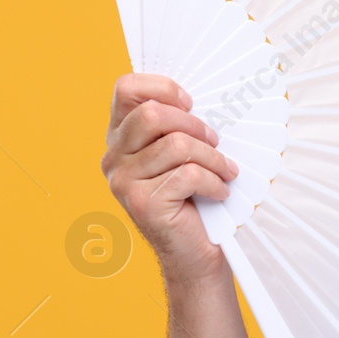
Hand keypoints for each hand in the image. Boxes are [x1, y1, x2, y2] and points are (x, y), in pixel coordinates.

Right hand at [100, 73, 239, 287]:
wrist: (193, 250)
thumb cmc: (193, 194)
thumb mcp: (183, 152)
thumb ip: (178, 124)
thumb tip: (207, 94)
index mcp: (120, 136)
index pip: (126, 88)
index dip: (162, 87)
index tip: (191, 104)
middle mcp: (113, 157)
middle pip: (152, 114)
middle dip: (195, 125)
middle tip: (215, 142)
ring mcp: (123, 181)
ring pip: (177, 145)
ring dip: (213, 158)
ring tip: (224, 171)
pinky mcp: (142, 203)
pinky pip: (188, 175)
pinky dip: (214, 182)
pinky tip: (219, 191)